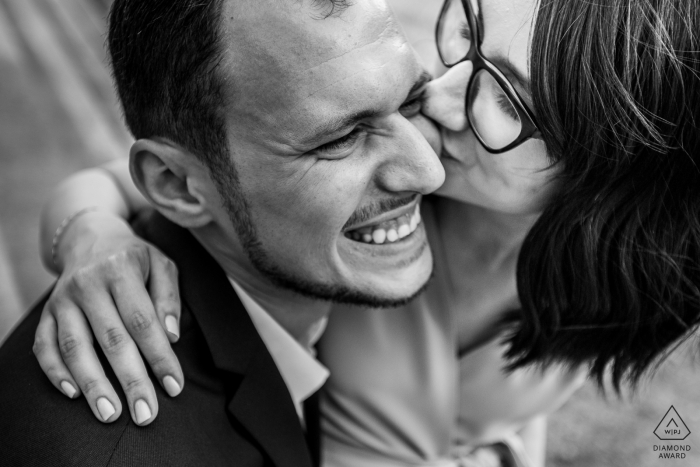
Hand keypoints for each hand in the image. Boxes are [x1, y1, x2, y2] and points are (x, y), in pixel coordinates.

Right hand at [33, 211, 183, 425]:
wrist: (90, 237)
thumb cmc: (135, 258)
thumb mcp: (162, 265)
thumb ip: (168, 298)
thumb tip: (171, 336)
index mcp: (121, 269)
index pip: (143, 320)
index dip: (159, 356)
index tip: (174, 387)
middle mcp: (88, 283)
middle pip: (111, 339)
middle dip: (130, 380)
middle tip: (145, 414)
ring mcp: (63, 299)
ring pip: (75, 347)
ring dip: (93, 384)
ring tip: (110, 414)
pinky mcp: (46, 312)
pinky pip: (45, 346)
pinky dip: (55, 372)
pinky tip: (73, 394)